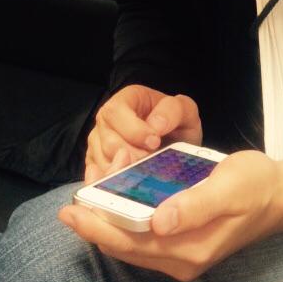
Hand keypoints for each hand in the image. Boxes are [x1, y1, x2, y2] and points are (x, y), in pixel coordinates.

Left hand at [59, 150, 282, 281]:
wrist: (282, 194)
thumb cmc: (256, 185)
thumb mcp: (228, 187)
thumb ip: (194, 206)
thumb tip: (158, 221)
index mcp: (190, 248)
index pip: (131, 242)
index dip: (98, 227)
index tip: (72, 209)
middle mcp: (182, 258)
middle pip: (126, 246)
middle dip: (98, 222)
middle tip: (76, 196)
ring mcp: (183, 252)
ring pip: (133, 241)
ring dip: (112, 218)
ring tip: (98, 188)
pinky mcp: (185, 241)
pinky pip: (146, 235)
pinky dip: (128, 217)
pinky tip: (123, 195)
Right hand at [85, 84, 201, 183]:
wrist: (177, 147)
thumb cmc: (177, 126)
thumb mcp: (184, 111)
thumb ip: (172, 110)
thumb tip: (156, 125)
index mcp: (127, 99)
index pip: (115, 111)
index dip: (134, 130)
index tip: (155, 142)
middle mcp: (108, 120)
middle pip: (108, 140)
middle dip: (133, 155)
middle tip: (152, 160)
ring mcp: (99, 143)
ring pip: (103, 162)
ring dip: (127, 169)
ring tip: (147, 169)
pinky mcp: (97, 165)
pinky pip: (100, 178)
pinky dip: (118, 182)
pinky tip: (135, 179)